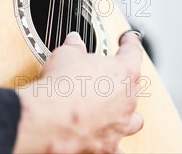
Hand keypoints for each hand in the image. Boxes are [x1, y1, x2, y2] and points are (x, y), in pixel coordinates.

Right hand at [13, 32, 143, 153]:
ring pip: (133, 120)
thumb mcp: (66, 55)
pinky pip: (117, 149)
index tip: (128, 38)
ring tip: (117, 110)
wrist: (47, 120)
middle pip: (133, 86)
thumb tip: (74, 42)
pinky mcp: (106, 147)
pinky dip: (114, 146)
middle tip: (107, 74)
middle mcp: (127, 100)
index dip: (130, 42)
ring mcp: (119, 125)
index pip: (133, 51)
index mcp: (123, 72)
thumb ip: (74, 48)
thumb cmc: (60, 86)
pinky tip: (109, 144)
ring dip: (127, 114)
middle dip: (121, 79)